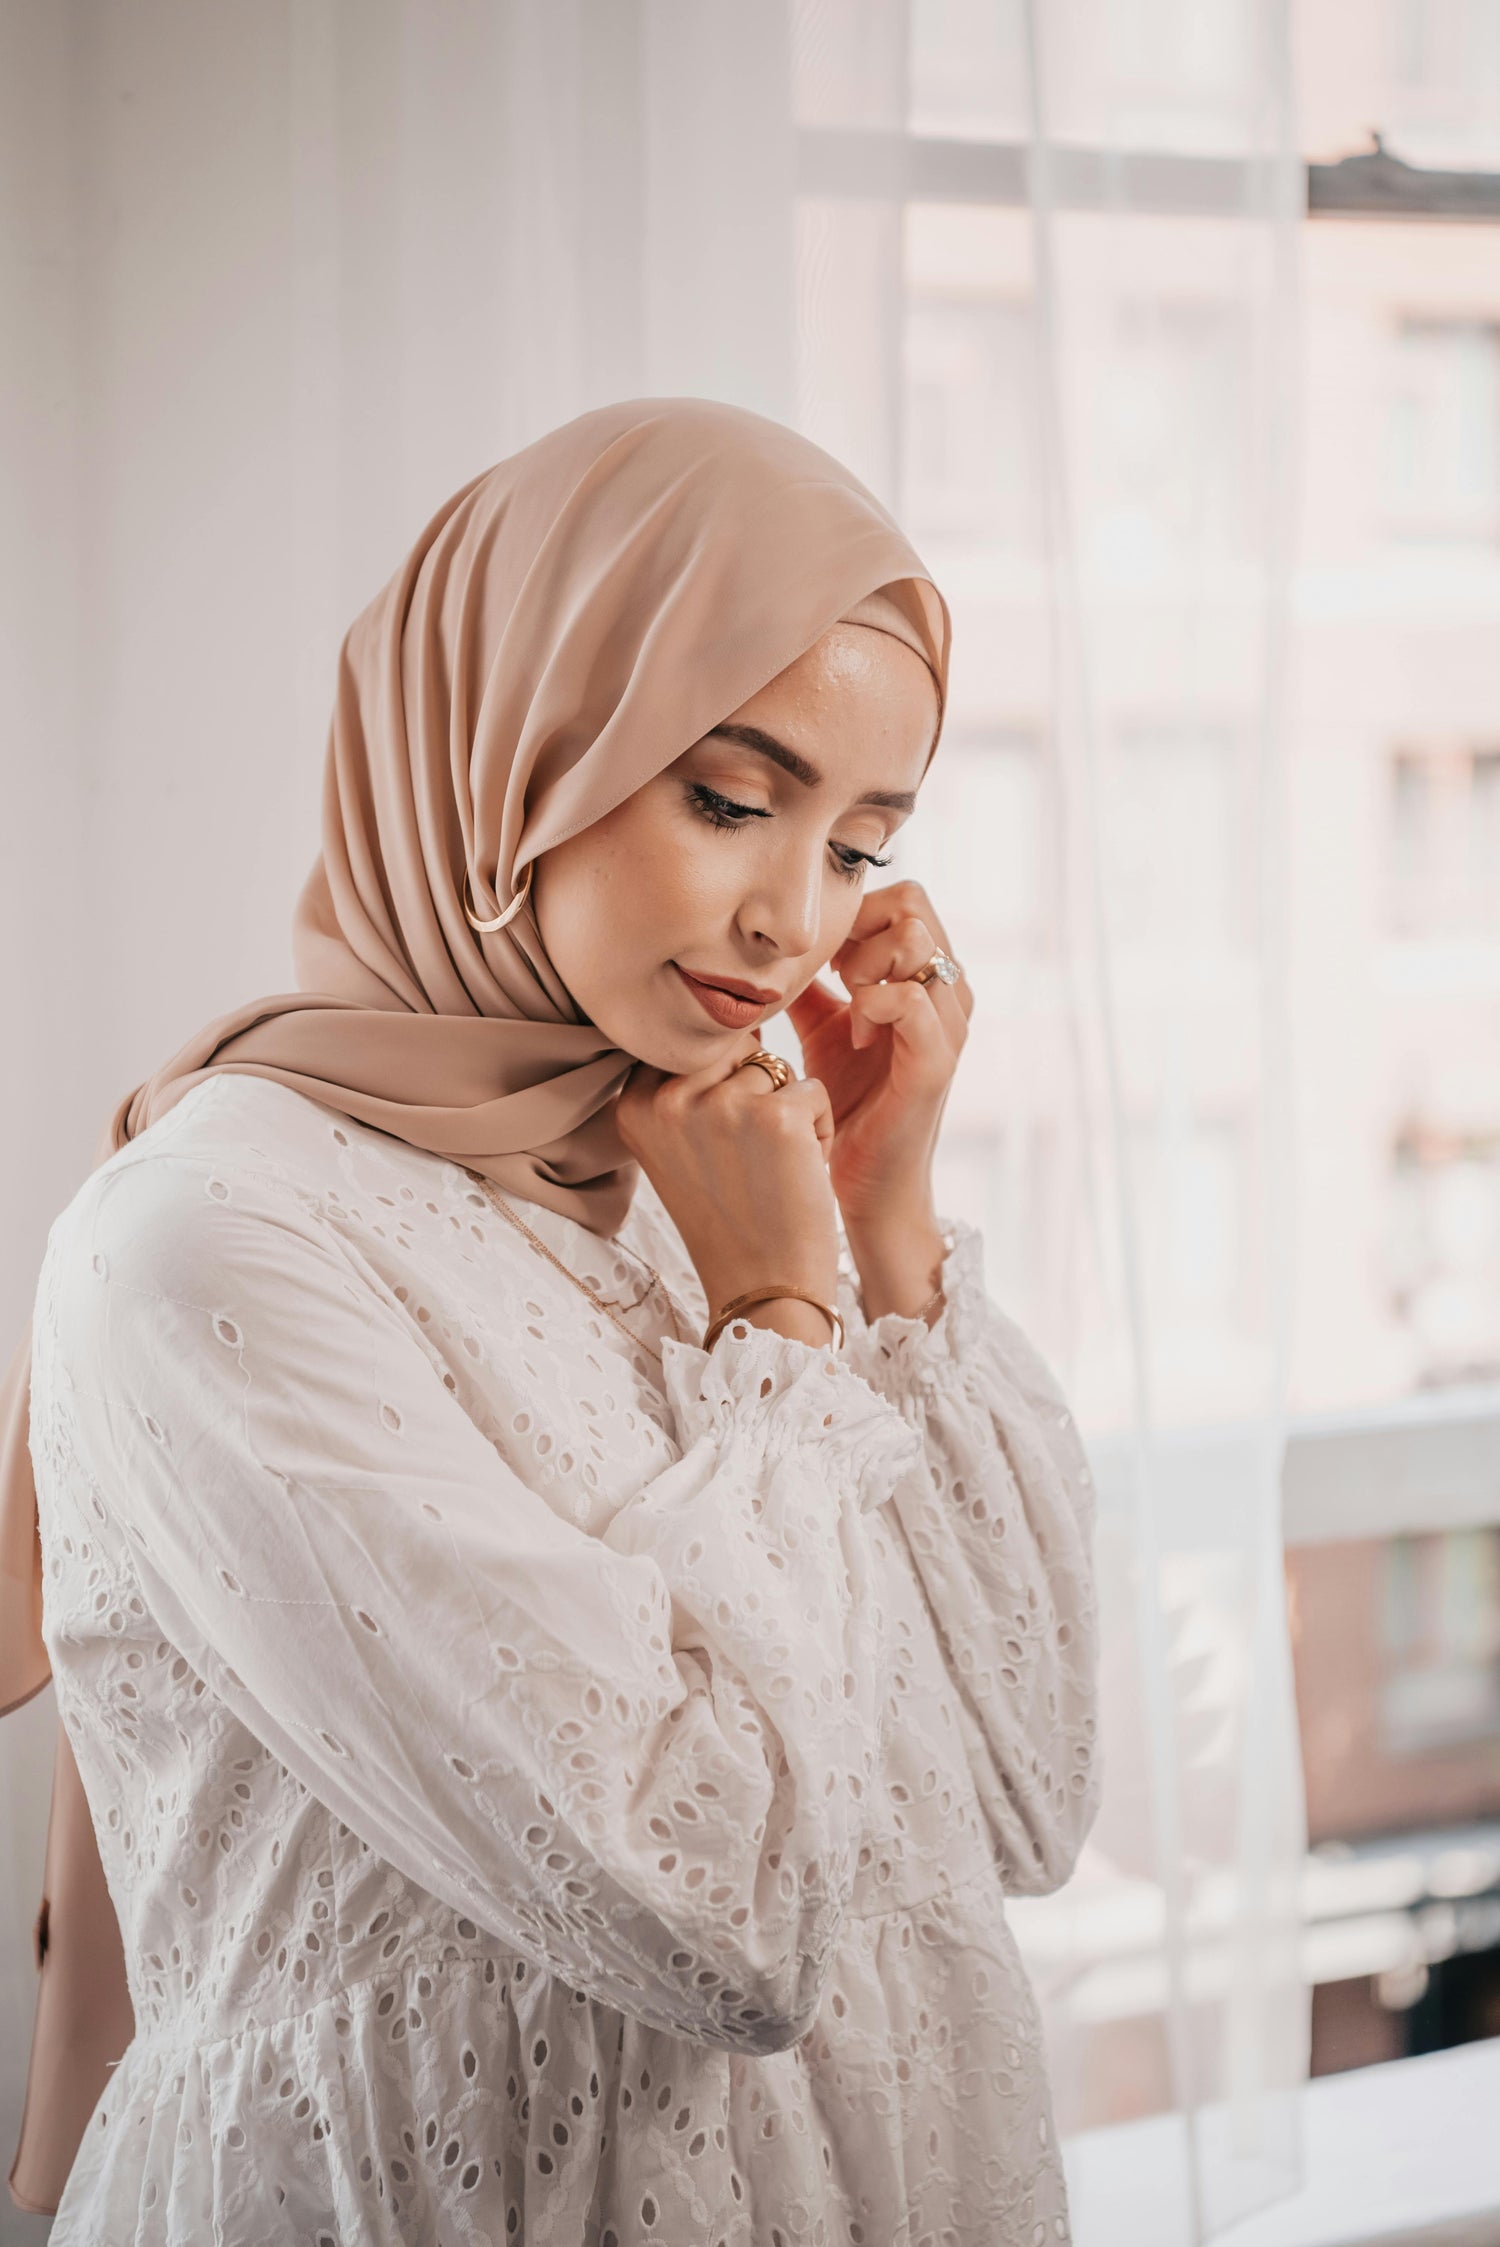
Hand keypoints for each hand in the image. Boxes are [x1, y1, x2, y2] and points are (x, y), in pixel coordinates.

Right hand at [616, 1034, 840, 1328]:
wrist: (763, 1289)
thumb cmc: (729, 1217)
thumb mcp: (676, 1149)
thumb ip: (679, 1088)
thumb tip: (713, 1019)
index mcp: (633, 1104)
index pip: (687, 1046)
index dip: (719, 1086)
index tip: (718, 1147)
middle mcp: (668, 1100)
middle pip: (732, 1048)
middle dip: (754, 1091)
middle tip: (749, 1158)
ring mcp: (721, 1106)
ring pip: (774, 1067)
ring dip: (787, 1111)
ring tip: (772, 1167)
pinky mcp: (777, 1116)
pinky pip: (811, 1090)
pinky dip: (818, 1128)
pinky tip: (797, 1173)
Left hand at [784, 879, 970, 1229]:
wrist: (858, 1178)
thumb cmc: (846, 1103)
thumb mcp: (824, 1026)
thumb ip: (813, 983)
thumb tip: (776, 945)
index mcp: (927, 978)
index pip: (903, 898)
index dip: (854, 911)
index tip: (822, 957)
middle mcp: (948, 993)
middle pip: (914, 903)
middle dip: (859, 926)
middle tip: (833, 974)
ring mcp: (948, 1026)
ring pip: (917, 939)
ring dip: (864, 961)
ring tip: (845, 1002)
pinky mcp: (935, 1062)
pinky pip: (908, 998)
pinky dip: (870, 1002)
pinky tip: (853, 1033)